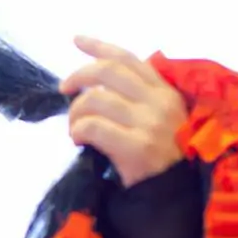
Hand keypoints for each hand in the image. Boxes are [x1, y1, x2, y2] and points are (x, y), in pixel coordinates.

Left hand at [60, 35, 186, 187]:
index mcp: (165, 91)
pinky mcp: (138, 146)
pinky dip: (78, 131)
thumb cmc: (160, 160)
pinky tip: (79, 141)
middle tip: (64, 90)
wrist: (173, 197)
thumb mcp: (158, 120)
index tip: (76, 40)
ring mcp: (150, 123)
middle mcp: (160, 102)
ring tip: (75, 129)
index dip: (99, 46)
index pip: (128, 59)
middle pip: (108, 71)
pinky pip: (93, 127)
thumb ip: (137, 98)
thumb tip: (94, 85)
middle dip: (78, 76)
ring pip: (95, 99)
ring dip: (75, 113)